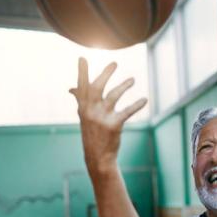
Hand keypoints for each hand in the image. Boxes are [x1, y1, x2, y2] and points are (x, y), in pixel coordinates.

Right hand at [69, 57, 146, 173]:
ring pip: (114, 96)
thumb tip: (71, 89)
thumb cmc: (91, 134)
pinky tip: (144, 100)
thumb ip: (79, 101)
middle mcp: (90, 111)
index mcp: (83, 108)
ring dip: (124, 86)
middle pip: (97, 87)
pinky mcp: (114, 125)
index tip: (82, 58)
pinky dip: (137, 105)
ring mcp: (102, 118)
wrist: (97, 157)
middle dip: (105, 73)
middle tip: (115, 63)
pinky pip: (127, 111)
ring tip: (133, 79)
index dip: (82, 72)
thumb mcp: (83, 117)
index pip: (81, 86)